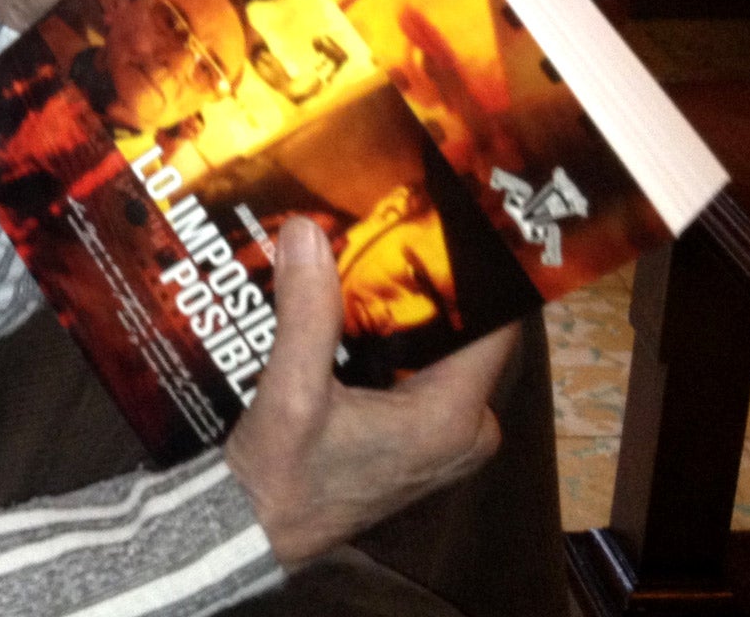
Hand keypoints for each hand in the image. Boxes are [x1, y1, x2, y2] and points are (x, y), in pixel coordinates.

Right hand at [224, 218, 515, 567]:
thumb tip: (308, 233)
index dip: (474, 269)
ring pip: (446, 352)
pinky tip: (357, 308)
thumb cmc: (282, 475)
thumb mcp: (291, 391)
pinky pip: (429, 373)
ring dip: (410, 311)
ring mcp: (449, 440)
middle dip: (431, 284)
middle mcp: (466, 429)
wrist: (255, 532)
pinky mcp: (425, 443)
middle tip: (393, 227)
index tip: (443, 217)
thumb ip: (307, 311)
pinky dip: (398, 340)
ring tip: (369, 256)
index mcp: (451, 417)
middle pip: (470, 333)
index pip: (494, 325)